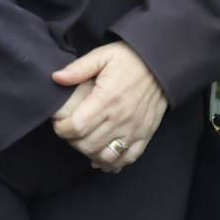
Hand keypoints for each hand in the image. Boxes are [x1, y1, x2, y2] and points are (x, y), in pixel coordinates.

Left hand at [52, 42, 168, 172]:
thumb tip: (56, 78)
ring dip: (91, 154)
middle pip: (88, 144)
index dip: (62, 129)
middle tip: (69, 132)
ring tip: (84, 144)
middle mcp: (120, 118)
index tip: (58, 123)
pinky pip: (128, 158)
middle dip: (72, 141)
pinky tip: (102, 160)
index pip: (77, 126)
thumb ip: (79, 68)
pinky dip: (114, 164)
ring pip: (106, 156)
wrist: (163, 65)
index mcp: (107, 99)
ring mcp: (134, 129)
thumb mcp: (103, 55)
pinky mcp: (145, 134)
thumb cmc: (130, 59)